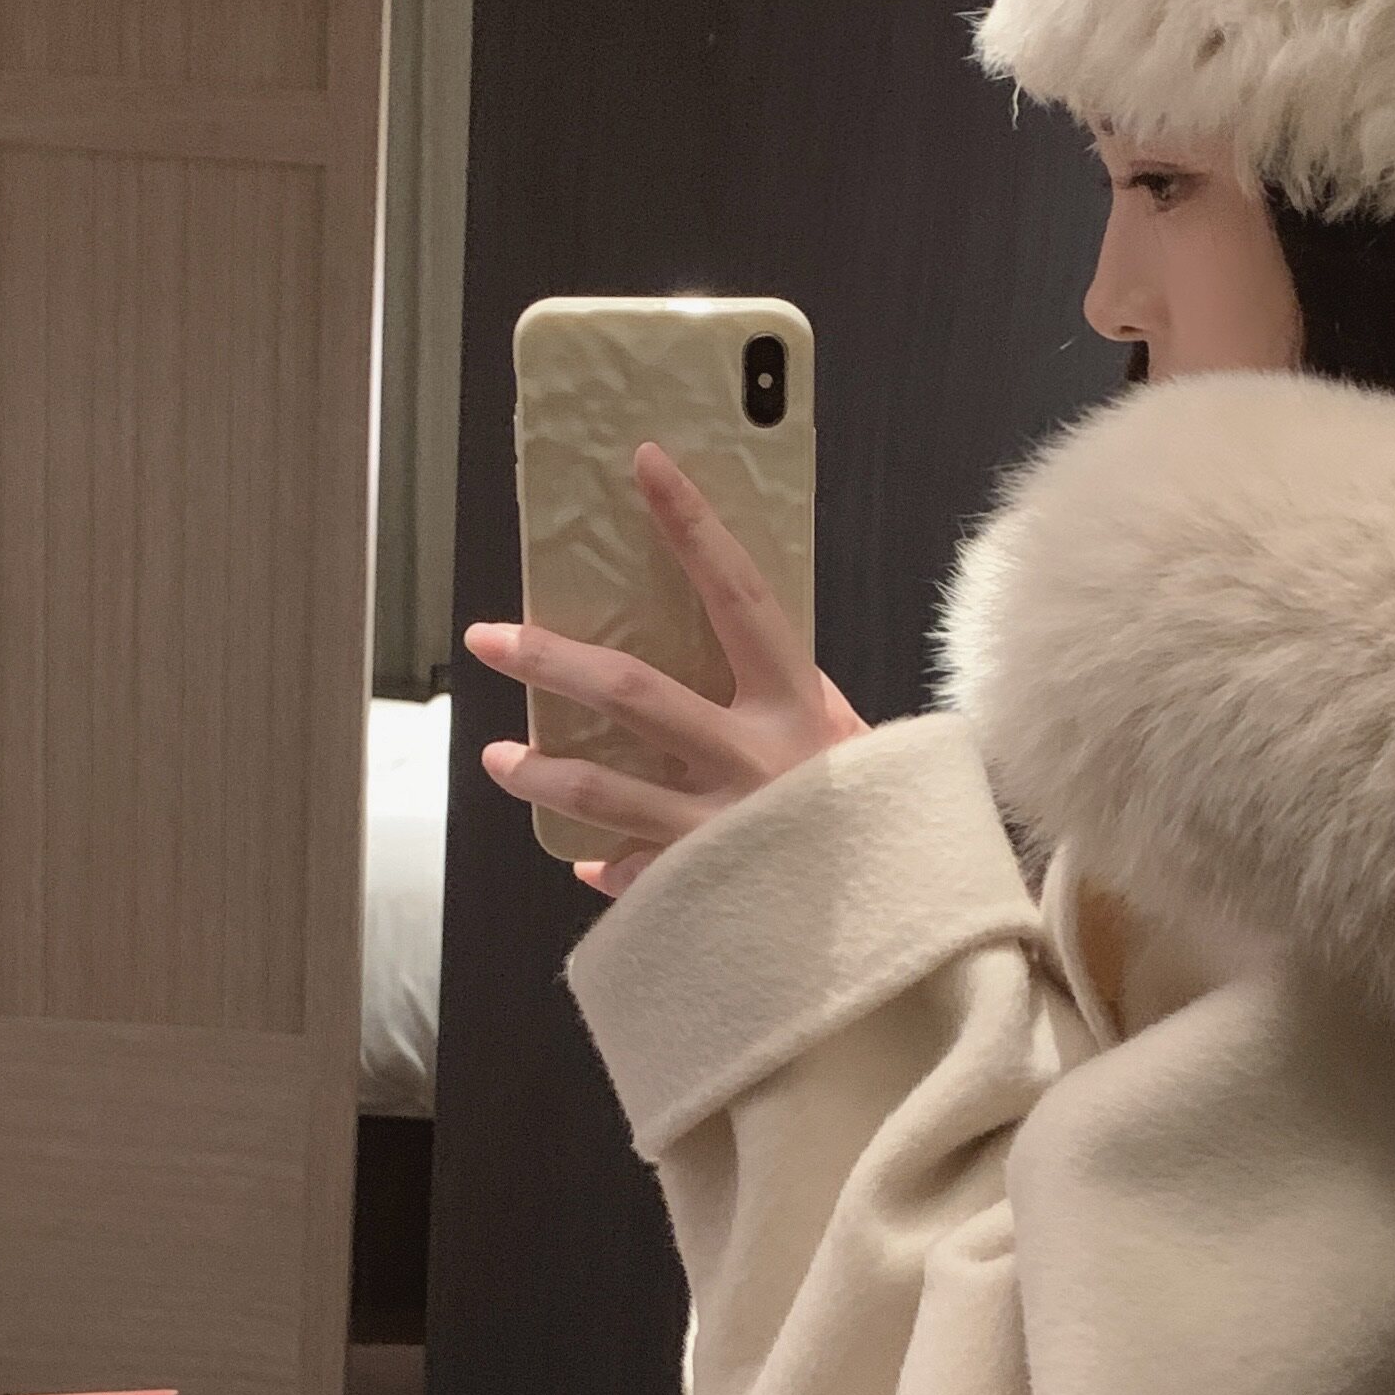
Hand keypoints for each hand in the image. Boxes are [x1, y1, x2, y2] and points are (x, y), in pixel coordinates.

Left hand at [465, 443, 865, 897]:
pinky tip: (586, 862)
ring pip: (601, 790)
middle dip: (549, 657)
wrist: (905, 930)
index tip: (644, 464)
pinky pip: (633, 876)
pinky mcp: (698, 890)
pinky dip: (609, 869)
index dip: (692, 526)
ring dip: (539, 770)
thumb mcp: (854, 744)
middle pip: (630, 691)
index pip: (737, 594)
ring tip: (499, 755)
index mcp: (793, 705)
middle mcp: (751, 760)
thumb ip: (799, 698)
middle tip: (489, 637)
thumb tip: (744, 648)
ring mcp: (718, 829)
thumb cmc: (880, 824)